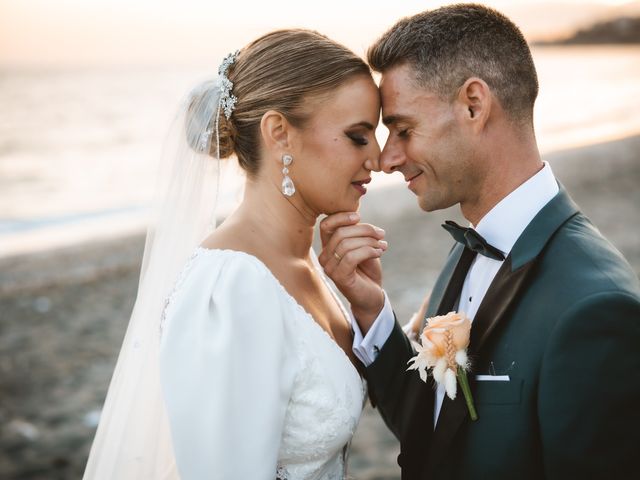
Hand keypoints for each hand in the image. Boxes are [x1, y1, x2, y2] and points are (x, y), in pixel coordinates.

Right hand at [318, 212, 387, 333]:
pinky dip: (368, 251)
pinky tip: (379, 253)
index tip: (358, 217)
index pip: (326, 225)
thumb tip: (357, 218)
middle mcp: (325, 257)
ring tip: (382, 246)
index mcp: (328, 246)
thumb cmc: (367, 270)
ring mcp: (330, 268)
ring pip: (347, 244)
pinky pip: (352, 257)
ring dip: (369, 242)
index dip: (341, 217)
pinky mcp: (339, 277)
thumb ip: (357, 233)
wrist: (372, 296)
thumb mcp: (363, 246)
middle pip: (340, 233)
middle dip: (365, 230)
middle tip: (381, 234)